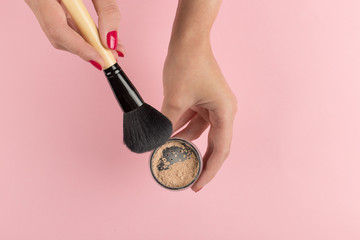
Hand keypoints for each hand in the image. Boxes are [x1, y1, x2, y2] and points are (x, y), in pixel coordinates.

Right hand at [25, 0, 124, 69]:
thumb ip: (107, 11)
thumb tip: (111, 42)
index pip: (58, 29)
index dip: (80, 49)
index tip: (101, 60)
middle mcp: (35, 1)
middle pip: (59, 37)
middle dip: (87, 51)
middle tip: (111, 57)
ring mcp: (39, 5)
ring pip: (61, 35)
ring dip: (87, 46)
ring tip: (110, 51)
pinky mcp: (46, 6)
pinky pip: (63, 26)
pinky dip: (83, 36)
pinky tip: (99, 41)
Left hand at [161, 41, 236, 191]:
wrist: (187, 38)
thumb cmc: (187, 64)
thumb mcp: (175, 99)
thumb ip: (166, 125)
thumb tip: (155, 145)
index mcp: (225, 112)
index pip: (220, 150)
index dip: (208, 171)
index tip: (196, 186)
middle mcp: (223, 111)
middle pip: (213, 144)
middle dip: (197, 160)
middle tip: (186, 178)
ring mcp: (213, 105)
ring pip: (199, 132)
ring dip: (183, 142)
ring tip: (168, 155)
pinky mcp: (202, 99)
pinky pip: (192, 120)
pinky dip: (179, 128)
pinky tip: (166, 136)